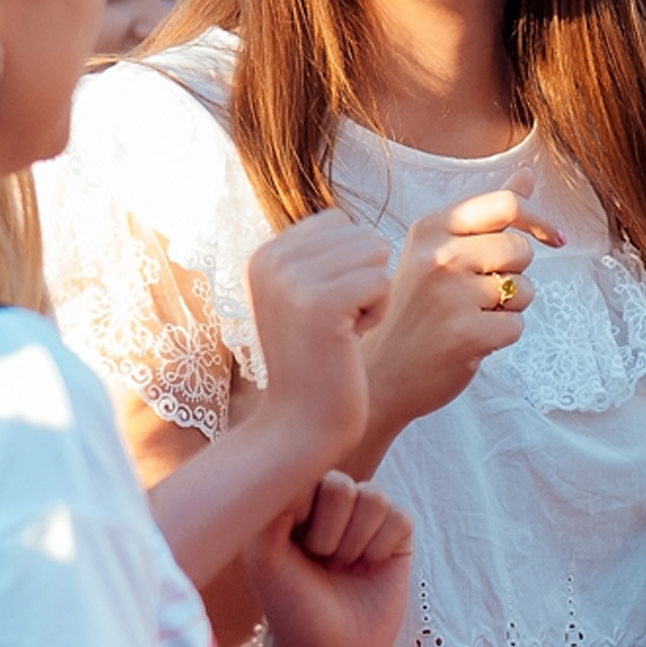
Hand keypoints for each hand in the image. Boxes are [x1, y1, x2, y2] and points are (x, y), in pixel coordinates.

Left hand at [245, 473, 413, 646]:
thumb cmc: (290, 607)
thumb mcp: (265, 557)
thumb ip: (272, 507)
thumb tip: (298, 468)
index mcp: (295, 502)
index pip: (305, 472)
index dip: (301, 512)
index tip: (291, 545)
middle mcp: (331, 504)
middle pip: (341, 484)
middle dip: (328, 532)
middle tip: (319, 561)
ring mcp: (366, 517)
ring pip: (373, 498)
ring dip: (355, 541)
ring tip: (342, 566)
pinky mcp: (397, 534)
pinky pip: (399, 517)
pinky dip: (381, 547)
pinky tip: (369, 567)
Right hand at [247, 210, 393, 456]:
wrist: (301, 424)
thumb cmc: (316, 362)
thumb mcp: (302, 298)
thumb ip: (319, 256)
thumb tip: (360, 227)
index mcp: (264, 253)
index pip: (339, 221)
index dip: (350, 265)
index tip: (326, 309)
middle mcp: (270, 259)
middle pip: (361, 234)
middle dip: (365, 278)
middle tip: (335, 324)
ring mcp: (291, 280)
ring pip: (375, 253)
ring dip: (373, 295)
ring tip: (341, 331)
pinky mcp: (320, 303)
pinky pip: (381, 281)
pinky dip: (377, 313)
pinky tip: (349, 341)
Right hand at [361, 168, 563, 437]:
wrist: (380, 373)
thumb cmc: (413, 310)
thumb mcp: (435, 250)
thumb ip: (484, 214)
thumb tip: (527, 175)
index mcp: (430, 227)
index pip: (506, 205)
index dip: (538, 220)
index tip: (555, 239)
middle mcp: (439, 256)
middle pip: (521, 250)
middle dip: (514, 273)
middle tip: (478, 294)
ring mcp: (452, 296)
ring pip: (524, 289)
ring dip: (508, 308)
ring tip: (468, 317)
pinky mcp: (467, 334)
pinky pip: (516, 325)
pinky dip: (501, 337)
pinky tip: (468, 341)